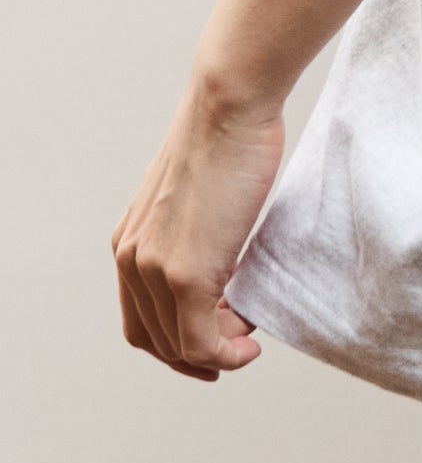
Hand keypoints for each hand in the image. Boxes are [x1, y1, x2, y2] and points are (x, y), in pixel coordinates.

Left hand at [112, 80, 282, 380]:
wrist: (230, 106)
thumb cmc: (227, 140)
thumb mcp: (197, 198)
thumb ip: (195, 234)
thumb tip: (224, 267)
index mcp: (130, 242)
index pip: (141, 318)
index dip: (176, 341)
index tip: (217, 338)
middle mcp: (132, 259)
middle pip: (155, 339)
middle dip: (197, 353)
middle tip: (237, 344)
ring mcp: (156, 270)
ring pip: (179, 345)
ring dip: (217, 354)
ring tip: (249, 339)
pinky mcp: (185, 275)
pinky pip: (201, 342)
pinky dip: (227, 355)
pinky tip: (250, 345)